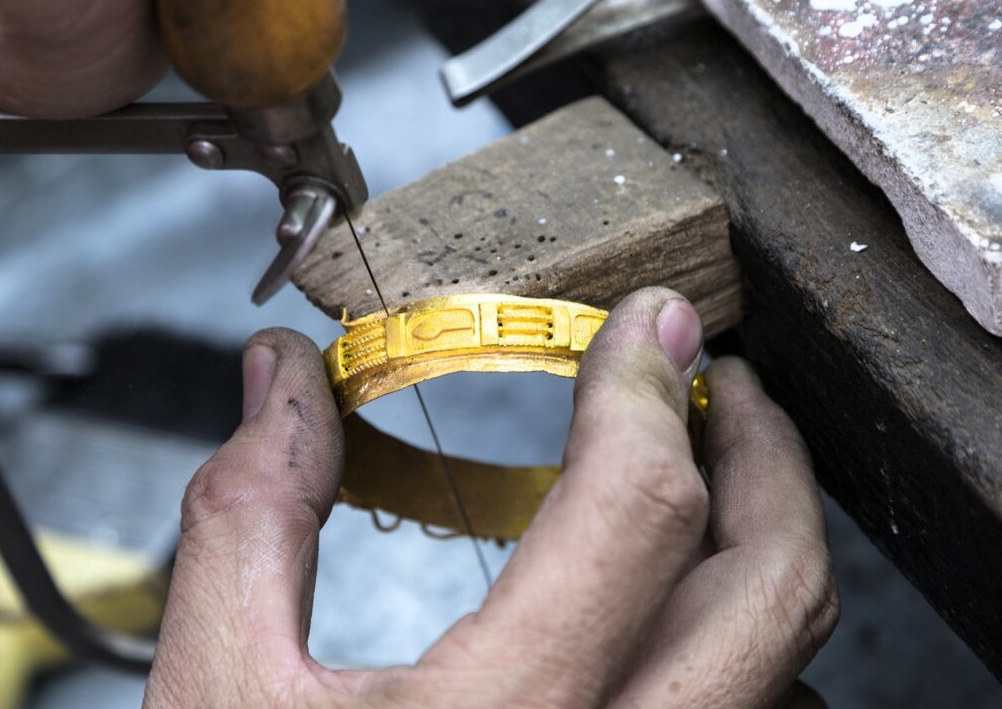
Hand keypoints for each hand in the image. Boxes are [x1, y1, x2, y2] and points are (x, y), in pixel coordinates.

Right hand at [144, 288, 838, 707]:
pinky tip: (675, 615)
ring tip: (709, 478)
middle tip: (717, 385)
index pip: (636, 512)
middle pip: (773, 589)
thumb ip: (253, 519)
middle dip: (767, 457)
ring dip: (764, 551)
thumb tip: (285, 380)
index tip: (646, 329)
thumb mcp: (214, 697)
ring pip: (786, 669)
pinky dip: (740, 648)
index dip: (647, 390)